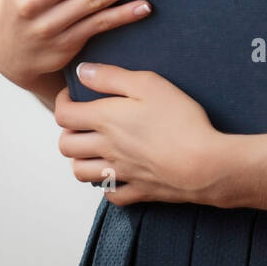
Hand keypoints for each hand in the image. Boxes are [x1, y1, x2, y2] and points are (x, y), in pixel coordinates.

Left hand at [54, 62, 228, 206]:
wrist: (204, 164)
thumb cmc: (180, 120)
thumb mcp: (148, 84)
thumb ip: (111, 76)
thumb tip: (82, 71)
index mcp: (105, 120)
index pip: (64, 114)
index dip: (62, 101)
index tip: (72, 95)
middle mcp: (106, 148)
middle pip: (66, 146)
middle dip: (68, 132)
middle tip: (82, 122)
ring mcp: (120, 173)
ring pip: (80, 173)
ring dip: (81, 160)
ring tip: (94, 148)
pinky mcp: (138, 191)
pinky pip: (110, 194)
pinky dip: (107, 185)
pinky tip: (118, 173)